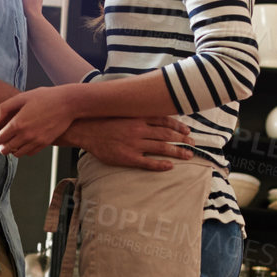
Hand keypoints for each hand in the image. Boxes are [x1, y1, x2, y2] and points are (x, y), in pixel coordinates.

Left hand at [0, 86, 77, 155]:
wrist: (68, 103)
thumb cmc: (46, 97)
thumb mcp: (22, 97)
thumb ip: (5, 107)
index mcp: (18, 123)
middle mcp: (26, 135)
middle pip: (4, 149)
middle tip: (1, 136)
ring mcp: (36, 141)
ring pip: (16, 153)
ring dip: (11, 148)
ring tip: (12, 138)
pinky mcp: (45, 144)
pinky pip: (29, 153)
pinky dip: (23, 149)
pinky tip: (23, 140)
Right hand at [76, 116, 193, 170]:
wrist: (84, 129)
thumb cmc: (102, 120)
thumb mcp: (120, 111)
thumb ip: (135, 111)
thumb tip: (149, 110)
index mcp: (138, 117)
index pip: (164, 120)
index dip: (178, 125)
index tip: (187, 130)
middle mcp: (139, 129)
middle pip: (167, 134)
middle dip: (182, 139)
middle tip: (193, 143)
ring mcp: (133, 144)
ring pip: (161, 148)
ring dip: (177, 151)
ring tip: (188, 155)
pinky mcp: (127, 157)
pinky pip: (148, 162)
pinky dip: (160, 164)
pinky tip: (170, 167)